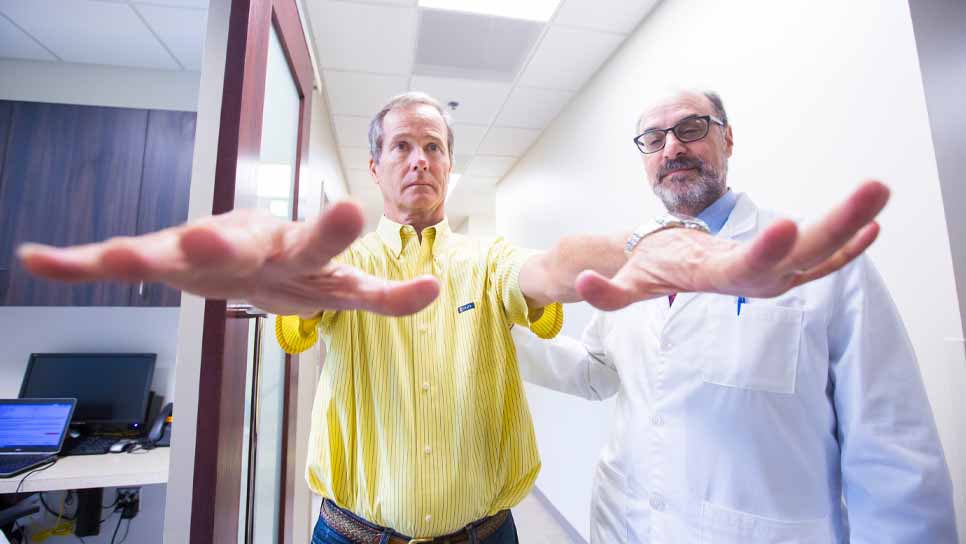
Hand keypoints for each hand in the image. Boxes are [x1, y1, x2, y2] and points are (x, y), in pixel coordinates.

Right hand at [17, 201, 439, 315]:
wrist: (242, 258)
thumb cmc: (291, 267)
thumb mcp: (340, 284)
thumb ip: (385, 294)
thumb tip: (436, 290)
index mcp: (294, 253)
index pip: (316, 243)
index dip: (332, 232)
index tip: (350, 207)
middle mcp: (247, 248)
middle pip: (231, 243)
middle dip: (222, 243)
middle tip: (203, 236)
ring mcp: (200, 255)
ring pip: (169, 253)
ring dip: (139, 256)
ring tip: (104, 259)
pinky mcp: (163, 262)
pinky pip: (121, 261)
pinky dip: (81, 264)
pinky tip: (38, 260)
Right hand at [575, 180, 889, 310]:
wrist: (677, 280)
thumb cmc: (655, 272)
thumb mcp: (629, 281)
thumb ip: (608, 290)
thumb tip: (581, 285)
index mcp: (719, 279)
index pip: (746, 268)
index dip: (767, 250)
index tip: (790, 225)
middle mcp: (756, 281)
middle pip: (802, 256)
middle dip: (838, 224)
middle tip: (873, 190)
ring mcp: (775, 276)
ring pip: (822, 252)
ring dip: (853, 222)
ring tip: (880, 189)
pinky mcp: (786, 267)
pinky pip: (824, 260)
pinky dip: (849, 245)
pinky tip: (874, 226)